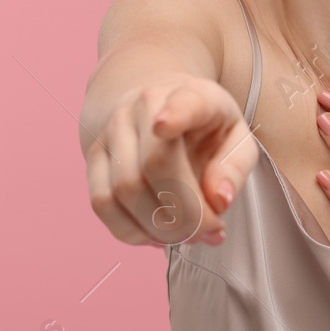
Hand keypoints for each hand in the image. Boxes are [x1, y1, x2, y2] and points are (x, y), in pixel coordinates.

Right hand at [85, 74, 257, 247]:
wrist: (157, 110)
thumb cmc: (202, 129)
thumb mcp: (236, 139)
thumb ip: (234, 168)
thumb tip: (219, 200)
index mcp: (192, 96)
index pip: (183, 102)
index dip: (175, 113)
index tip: (165, 125)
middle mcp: (144, 106)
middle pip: (154, 163)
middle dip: (186, 213)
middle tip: (209, 232)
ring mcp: (113, 129)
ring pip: (125, 189)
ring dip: (159, 227)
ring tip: (186, 235)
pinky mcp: (93, 157)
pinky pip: (103, 203)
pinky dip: (130, 231)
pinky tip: (155, 234)